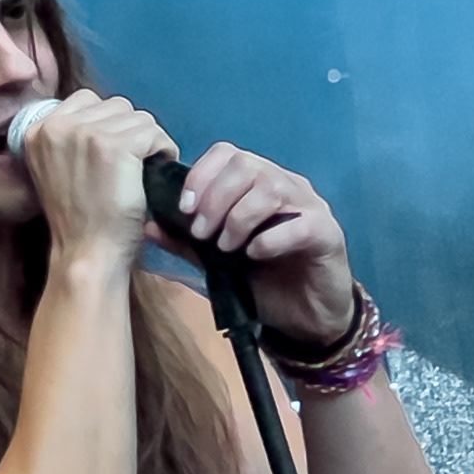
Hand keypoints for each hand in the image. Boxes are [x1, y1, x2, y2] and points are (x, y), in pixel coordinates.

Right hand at [11, 93, 178, 263]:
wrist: (86, 252)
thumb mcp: (56, 169)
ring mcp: (87, 133)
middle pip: (115, 106)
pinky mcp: (116, 145)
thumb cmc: (78, 219)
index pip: (86, 100)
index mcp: (38, 129)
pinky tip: (155, 173)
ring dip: (148, 141)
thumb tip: (106, 118)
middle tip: (131, 164)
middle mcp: (58, 125)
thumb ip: (70, 139)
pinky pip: (153, 133)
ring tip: (142, 169)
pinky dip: (163, 151)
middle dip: (129, 132)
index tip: (114, 152)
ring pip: (138, 117)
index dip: (107, 124)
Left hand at [167, 142, 355, 351]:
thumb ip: (186, 242)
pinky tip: (255, 255)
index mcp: (256, 185)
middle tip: (202, 234)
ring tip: (226, 249)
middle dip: (215, 198)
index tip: (184, 209)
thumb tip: (146, 225)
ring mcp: (309, 207)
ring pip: (271, 188)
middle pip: (246, 165)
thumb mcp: (217, 262)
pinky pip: (300, 224)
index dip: (201, 175)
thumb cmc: (264, 283)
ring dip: (239, 218)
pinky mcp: (328, 234)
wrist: (306, 319)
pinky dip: (270, 239)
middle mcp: (285, 186)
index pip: (227, 154)